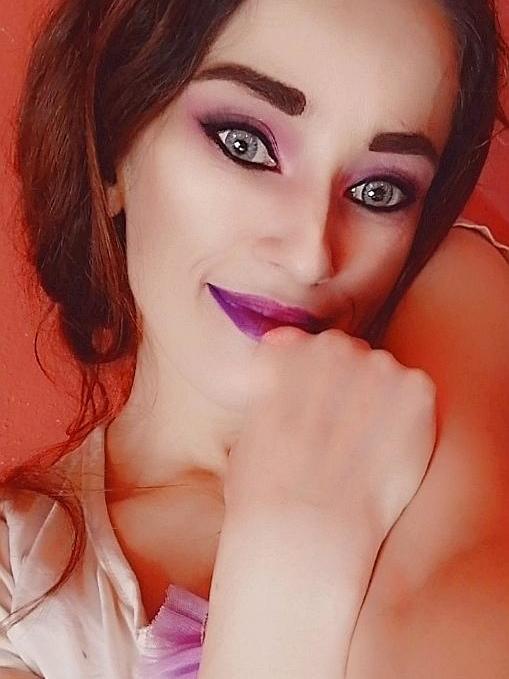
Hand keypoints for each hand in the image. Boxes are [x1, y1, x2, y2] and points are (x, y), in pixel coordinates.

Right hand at [224, 326, 436, 542]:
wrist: (307, 529)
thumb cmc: (263, 492)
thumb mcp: (246, 432)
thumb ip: (270, 394)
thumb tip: (284, 379)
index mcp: (284, 353)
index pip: (300, 345)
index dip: (305, 378)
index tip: (308, 407)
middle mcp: (330, 348)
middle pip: (342, 353)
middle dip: (342, 384)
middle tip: (338, 431)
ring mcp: (376, 366)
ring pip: (380, 371)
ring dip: (375, 399)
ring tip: (363, 448)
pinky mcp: (415, 392)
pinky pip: (414, 391)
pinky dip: (407, 417)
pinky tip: (387, 450)